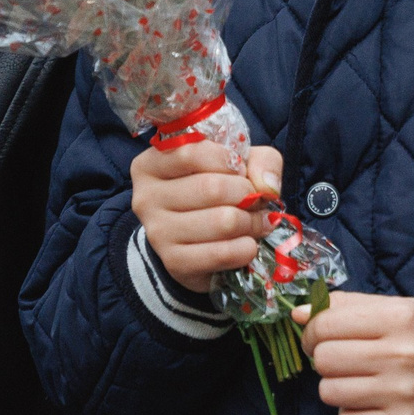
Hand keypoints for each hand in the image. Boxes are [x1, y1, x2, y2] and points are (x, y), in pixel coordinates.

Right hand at [131, 138, 282, 295]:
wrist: (197, 243)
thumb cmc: (216, 192)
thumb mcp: (238, 164)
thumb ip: (260, 161)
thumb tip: (267, 186)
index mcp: (151, 164)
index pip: (193, 152)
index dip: (229, 161)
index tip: (240, 171)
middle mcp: (146, 197)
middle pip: (211, 187)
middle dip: (247, 194)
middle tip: (256, 201)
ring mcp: (157, 232)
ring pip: (222, 221)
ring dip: (251, 222)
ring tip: (255, 222)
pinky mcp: (174, 262)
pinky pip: (222, 253)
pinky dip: (246, 248)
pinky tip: (247, 243)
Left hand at [298, 292, 413, 414]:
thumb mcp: (390, 307)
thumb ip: (343, 306)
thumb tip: (298, 314)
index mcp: (398, 318)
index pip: (327, 324)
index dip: (312, 330)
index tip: (316, 335)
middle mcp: (402, 355)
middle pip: (324, 360)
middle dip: (323, 358)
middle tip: (337, 357)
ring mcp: (402, 392)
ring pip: (330, 392)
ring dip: (334, 385)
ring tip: (355, 378)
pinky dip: (350, 411)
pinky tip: (369, 398)